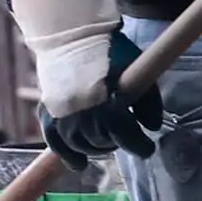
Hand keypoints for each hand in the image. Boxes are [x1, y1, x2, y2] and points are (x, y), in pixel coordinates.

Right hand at [8, 0, 163, 166]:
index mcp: (108, 103)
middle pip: (104, 143)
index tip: (148, 148)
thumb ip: (150, 102)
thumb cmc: (111, 52)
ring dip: (96, 148)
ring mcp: (62, 115)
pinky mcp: (48, 112)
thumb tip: (153, 127)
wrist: (73, 36)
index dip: (140, 146)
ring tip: (105, 141)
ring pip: (81, 146)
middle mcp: (83, 114)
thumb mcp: (139, 72)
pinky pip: (54, 143)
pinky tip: (79, 164)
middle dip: (118, 142)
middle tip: (124, 136)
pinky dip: (67, 155)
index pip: (126, 137)